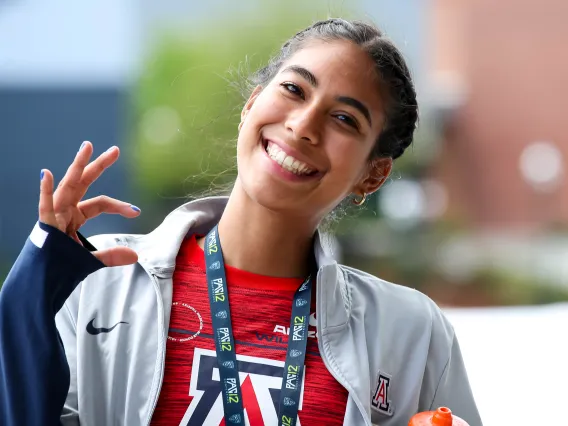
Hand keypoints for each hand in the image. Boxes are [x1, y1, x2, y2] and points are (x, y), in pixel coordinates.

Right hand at [38, 141, 139, 266]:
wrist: (42, 281)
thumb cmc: (62, 267)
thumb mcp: (92, 261)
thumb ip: (111, 256)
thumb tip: (135, 256)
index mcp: (74, 215)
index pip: (100, 203)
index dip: (119, 206)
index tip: (136, 211)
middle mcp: (64, 210)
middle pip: (83, 183)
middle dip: (98, 165)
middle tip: (115, 150)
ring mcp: (54, 215)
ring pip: (67, 186)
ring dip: (77, 166)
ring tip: (87, 147)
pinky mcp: (44, 226)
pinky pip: (44, 207)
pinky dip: (45, 191)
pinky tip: (47, 174)